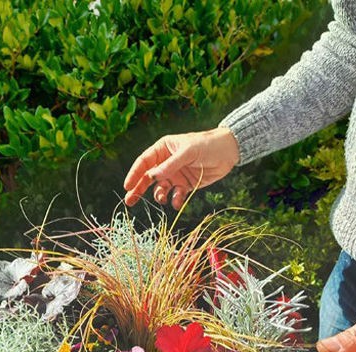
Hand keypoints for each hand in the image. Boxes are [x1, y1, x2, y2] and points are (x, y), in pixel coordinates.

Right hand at [123, 128, 239, 208]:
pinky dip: (174, 200)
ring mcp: (175, 174)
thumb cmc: (207, 145)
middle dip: (138, 189)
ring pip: (160, 188)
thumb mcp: (188, 152)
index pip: (144, 162)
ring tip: (162, 199)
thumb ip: (170, 165)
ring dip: (159, 195)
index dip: (134, 173)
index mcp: (163, 149)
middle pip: (147, 177)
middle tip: (129, 201)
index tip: (127, 186)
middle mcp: (166, 162)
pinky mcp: (185, 185)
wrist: (228, 151)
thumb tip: (152, 176)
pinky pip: (175, 195)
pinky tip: (176, 202)